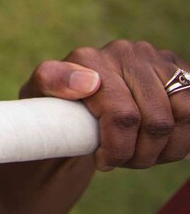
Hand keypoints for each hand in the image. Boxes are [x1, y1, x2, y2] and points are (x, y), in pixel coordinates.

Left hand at [21, 40, 188, 170]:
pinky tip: (161, 144)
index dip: (118, 149)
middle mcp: (125, 51)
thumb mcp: (38, 98)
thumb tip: (88, 81)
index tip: (103, 162)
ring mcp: (155, 59)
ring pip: (184, 116)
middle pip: (157, 121)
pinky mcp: (178, 71)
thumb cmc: (54, 109)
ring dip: (166, 148)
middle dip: (142, 154)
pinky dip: (183, 136)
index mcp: (88, 58)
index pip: (123, 116)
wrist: (77, 111)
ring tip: (142, 154)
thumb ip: (50, 81)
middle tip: (124, 162)